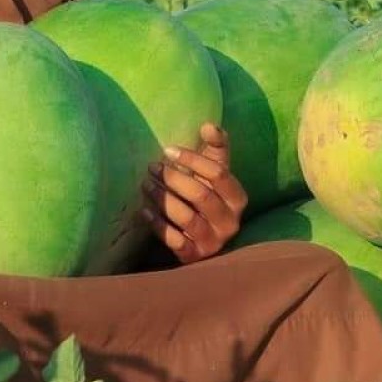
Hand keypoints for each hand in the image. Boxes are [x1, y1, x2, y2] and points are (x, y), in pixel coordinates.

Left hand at [141, 124, 246, 264]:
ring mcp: (213, 242)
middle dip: (173, 178)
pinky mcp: (194, 256)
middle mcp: (230, 222)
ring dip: (162, 199)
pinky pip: (175, 240)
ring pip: (186, 217)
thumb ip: (216, 146)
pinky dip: (157, 224)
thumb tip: (209, 125)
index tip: (167, 150)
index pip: (219, 173)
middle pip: (201, 195)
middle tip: (151, 167)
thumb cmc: (206, 194)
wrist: (202, 237)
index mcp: (238, 198)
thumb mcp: (215, 169)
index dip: (192, 159)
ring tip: (145, 185)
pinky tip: (144, 211)